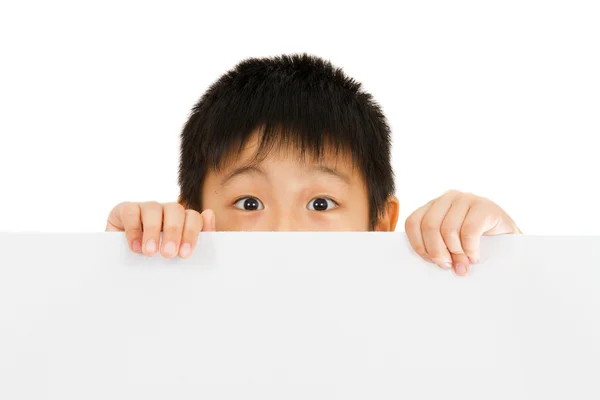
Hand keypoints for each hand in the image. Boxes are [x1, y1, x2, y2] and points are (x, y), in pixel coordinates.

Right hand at [105, 201, 214, 257]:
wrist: (125, 270)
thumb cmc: (156, 262)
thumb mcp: (177, 254)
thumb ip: (197, 239)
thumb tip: (209, 213)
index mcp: (182, 220)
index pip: (192, 217)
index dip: (190, 233)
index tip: (185, 254)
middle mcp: (165, 211)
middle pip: (175, 210)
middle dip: (173, 232)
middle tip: (168, 254)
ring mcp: (145, 208)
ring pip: (154, 208)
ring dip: (153, 231)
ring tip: (150, 252)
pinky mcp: (124, 210)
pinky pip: (131, 212)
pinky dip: (133, 229)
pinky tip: (135, 247)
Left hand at [405, 190, 520, 275]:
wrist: (509, 242)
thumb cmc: (474, 244)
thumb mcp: (451, 244)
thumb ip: (438, 247)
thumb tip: (434, 262)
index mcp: (433, 206)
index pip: (413, 222)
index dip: (418, 244)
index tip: (430, 260)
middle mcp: (448, 198)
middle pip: (430, 226)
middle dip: (437, 251)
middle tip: (447, 266)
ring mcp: (467, 199)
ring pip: (448, 229)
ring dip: (455, 252)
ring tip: (463, 264)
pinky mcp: (484, 206)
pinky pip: (469, 231)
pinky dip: (470, 249)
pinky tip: (475, 257)